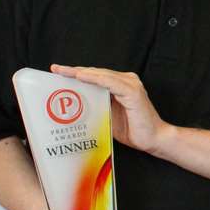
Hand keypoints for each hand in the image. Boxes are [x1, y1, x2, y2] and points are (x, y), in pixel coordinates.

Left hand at [50, 64, 168, 153]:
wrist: (153, 140)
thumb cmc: (132, 130)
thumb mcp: (107, 116)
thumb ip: (95, 106)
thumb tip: (72, 106)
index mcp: (121, 85)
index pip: (95, 77)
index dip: (76, 73)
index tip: (58, 72)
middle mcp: (127, 81)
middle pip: (96, 73)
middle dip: (74, 71)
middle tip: (55, 69)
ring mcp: (131, 85)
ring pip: (101, 75)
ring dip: (81, 73)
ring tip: (63, 72)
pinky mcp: (133, 92)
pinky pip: (109, 82)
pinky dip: (95, 79)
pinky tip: (81, 76)